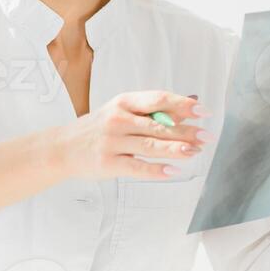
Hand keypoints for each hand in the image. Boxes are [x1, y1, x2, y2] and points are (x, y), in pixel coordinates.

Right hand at [51, 90, 208, 180]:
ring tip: (194, 152)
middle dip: (185, 131)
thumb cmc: (98, 129)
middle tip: (206, 136)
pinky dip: (156, 170)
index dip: (182, 104)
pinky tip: (172, 171)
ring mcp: (112, 142)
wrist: (63, 148)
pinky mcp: (108, 163)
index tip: (203, 110)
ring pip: (149, 145)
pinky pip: (136, 166)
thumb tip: (190, 104)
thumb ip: (154, 110)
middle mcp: (118, 119)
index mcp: (124, 102)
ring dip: (175, 149)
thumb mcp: (122, 112)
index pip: (157, 99)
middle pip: (157, 124)